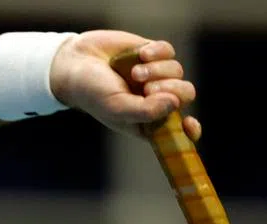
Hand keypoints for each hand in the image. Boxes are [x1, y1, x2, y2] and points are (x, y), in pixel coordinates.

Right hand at [50, 30, 201, 140]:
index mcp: (149, 122)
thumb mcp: (117, 109)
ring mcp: (156, 76)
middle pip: (185, 94)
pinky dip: (156, 53)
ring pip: (177, 71)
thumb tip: (175, 103)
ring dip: (157, 71)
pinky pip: (168, 52)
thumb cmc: (93, 93)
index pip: (180, 130)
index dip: (190, 129)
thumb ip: (147, 111)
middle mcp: (156, 99)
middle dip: (171, 91)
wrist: (76, 63)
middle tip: (148, 89)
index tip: (189, 124)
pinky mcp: (152, 54)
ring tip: (134, 72)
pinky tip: (139, 55)